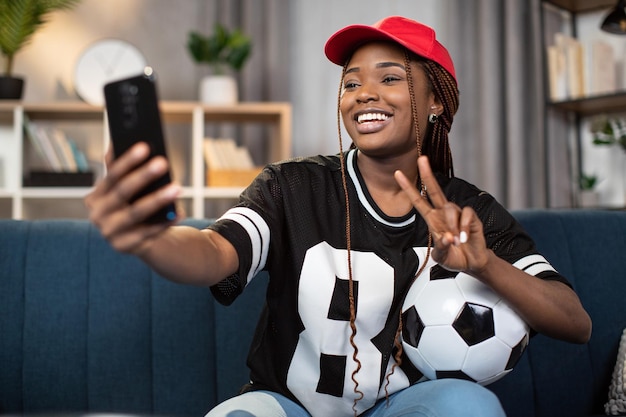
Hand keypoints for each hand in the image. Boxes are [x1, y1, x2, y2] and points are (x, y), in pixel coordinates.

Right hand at [84, 142, 181, 253]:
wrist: (136, 239)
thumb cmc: (132, 205)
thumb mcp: (125, 189)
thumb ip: (120, 169)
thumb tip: (116, 141)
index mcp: (95, 197)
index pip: (111, 176)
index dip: (127, 161)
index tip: (145, 146)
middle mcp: (97, 215)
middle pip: (122, 192)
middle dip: (143, 176)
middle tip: (163, 162)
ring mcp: (109, 233)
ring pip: (135, 213)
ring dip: (157, 199)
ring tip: (177, 187)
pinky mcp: (125, 247)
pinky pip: (148, 233)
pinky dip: (164, 222)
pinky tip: (179, 213)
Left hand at [394, 156, 488, 273]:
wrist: (472, 262)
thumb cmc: (454, 257)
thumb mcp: (442, 256)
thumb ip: (442, 247)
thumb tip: (448, 237)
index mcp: (432, 219)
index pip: (418, 201)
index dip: (408, 188)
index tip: (398, 174)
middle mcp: (443, 213)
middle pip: (434, 189)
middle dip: (427, 174)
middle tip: (421, 159)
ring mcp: (457, 213)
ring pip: (450, 208)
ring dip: (452, 225)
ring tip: (457, 241)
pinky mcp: (471, 216)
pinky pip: (465, 214)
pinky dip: (464, 227)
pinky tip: (464, 238)